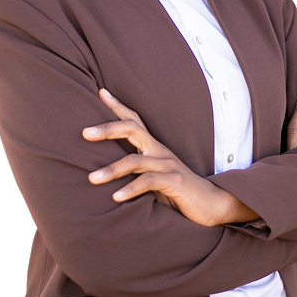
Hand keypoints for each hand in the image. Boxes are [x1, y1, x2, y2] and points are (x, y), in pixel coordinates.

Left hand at [83, 89, 258, 226]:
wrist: (211, 204)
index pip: (133, 121)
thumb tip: (103, 173)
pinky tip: (116, 197)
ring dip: (112, 170)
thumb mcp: (153, 179)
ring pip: (135, 160)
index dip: (117, 106)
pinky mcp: (176, 181)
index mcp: (154, 148)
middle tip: (84, 132)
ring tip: (92, 179)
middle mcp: (160, 151)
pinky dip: (131, 189)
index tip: (100, 92)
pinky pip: (149, 181)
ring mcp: (168, 165)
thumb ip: (135, 173)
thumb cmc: (177, 193)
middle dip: (107, 129)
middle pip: (132, 129)